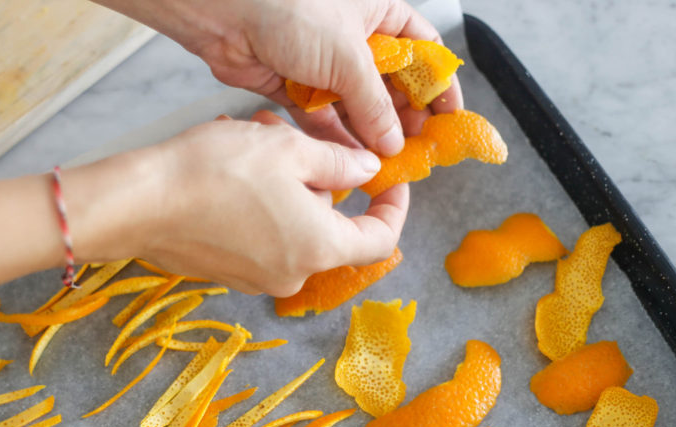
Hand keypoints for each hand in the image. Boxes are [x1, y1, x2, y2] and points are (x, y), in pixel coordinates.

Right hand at [73, 112, 407, 296]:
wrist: (139, 203)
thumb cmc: (214, 173)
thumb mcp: (289, 150)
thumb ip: (339, 163)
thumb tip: (366, 172)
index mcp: (319, 247)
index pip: (379, 240)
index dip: (393, 209)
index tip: (392, 183)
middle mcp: (292, 273)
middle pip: (328, 227)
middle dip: (318, 180)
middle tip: (292, 135)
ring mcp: (255, 279)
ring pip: (290, 227)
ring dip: (283, 185)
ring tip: (252, 141)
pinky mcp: (225, 274)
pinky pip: (258, 237)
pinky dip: (256, 205)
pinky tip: (228, 171)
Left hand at [95, 0, 461, 153]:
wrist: (227, 16)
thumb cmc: (291, 12)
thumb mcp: (349, 58)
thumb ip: (375, 104)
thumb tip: (394, 141)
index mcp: (378, 15)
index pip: (422, 50)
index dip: (437, 84)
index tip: (448, 117)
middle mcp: (353, 40)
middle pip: (389, 85)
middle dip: (401, 118)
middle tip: (414, 149)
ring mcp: (323, 65)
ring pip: (355, 107)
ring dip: (369, 134)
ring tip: (386, 163)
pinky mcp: (295, 87)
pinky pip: (323, 119)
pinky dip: (336, 138)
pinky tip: (352, 161)